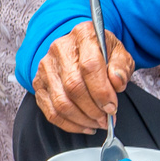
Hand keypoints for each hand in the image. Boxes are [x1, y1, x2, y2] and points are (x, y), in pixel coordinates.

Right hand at [33, 19, 135, 133]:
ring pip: (61, 102)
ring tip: (98, 123)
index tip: (113, 106)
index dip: (102, 91)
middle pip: (73, 86)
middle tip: (107, 118)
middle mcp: (60, 48)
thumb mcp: (119, 53)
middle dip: (93, 108)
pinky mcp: (38, 83)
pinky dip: (69, 124)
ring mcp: (46, 67)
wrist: (83, 49)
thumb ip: (121, 67)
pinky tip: (84, 125)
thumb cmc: (103, 52)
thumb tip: (117, 82)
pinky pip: (50, 111)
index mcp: (83, 35)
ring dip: (82, 119)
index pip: (90, 66)